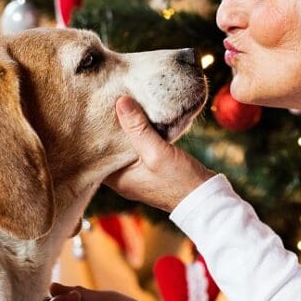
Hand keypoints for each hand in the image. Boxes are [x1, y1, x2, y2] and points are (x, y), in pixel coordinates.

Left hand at [104, 97, 216, 211]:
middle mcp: (123, 179)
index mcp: (118, 179)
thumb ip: (137, 128)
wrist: (205, 198)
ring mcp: (137, 175)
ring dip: (125, 131)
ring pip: (124, 148)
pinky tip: (140, 120)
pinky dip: (138, 136)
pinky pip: (137, 149)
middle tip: (107, 104)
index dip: (95, 133)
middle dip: (110, 129)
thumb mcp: (157, 152)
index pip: (97, 153)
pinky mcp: (149, 170)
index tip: (94, 112)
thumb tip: (121, 102)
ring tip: (121, 107)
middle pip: (110, 149)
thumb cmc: (180, 180)